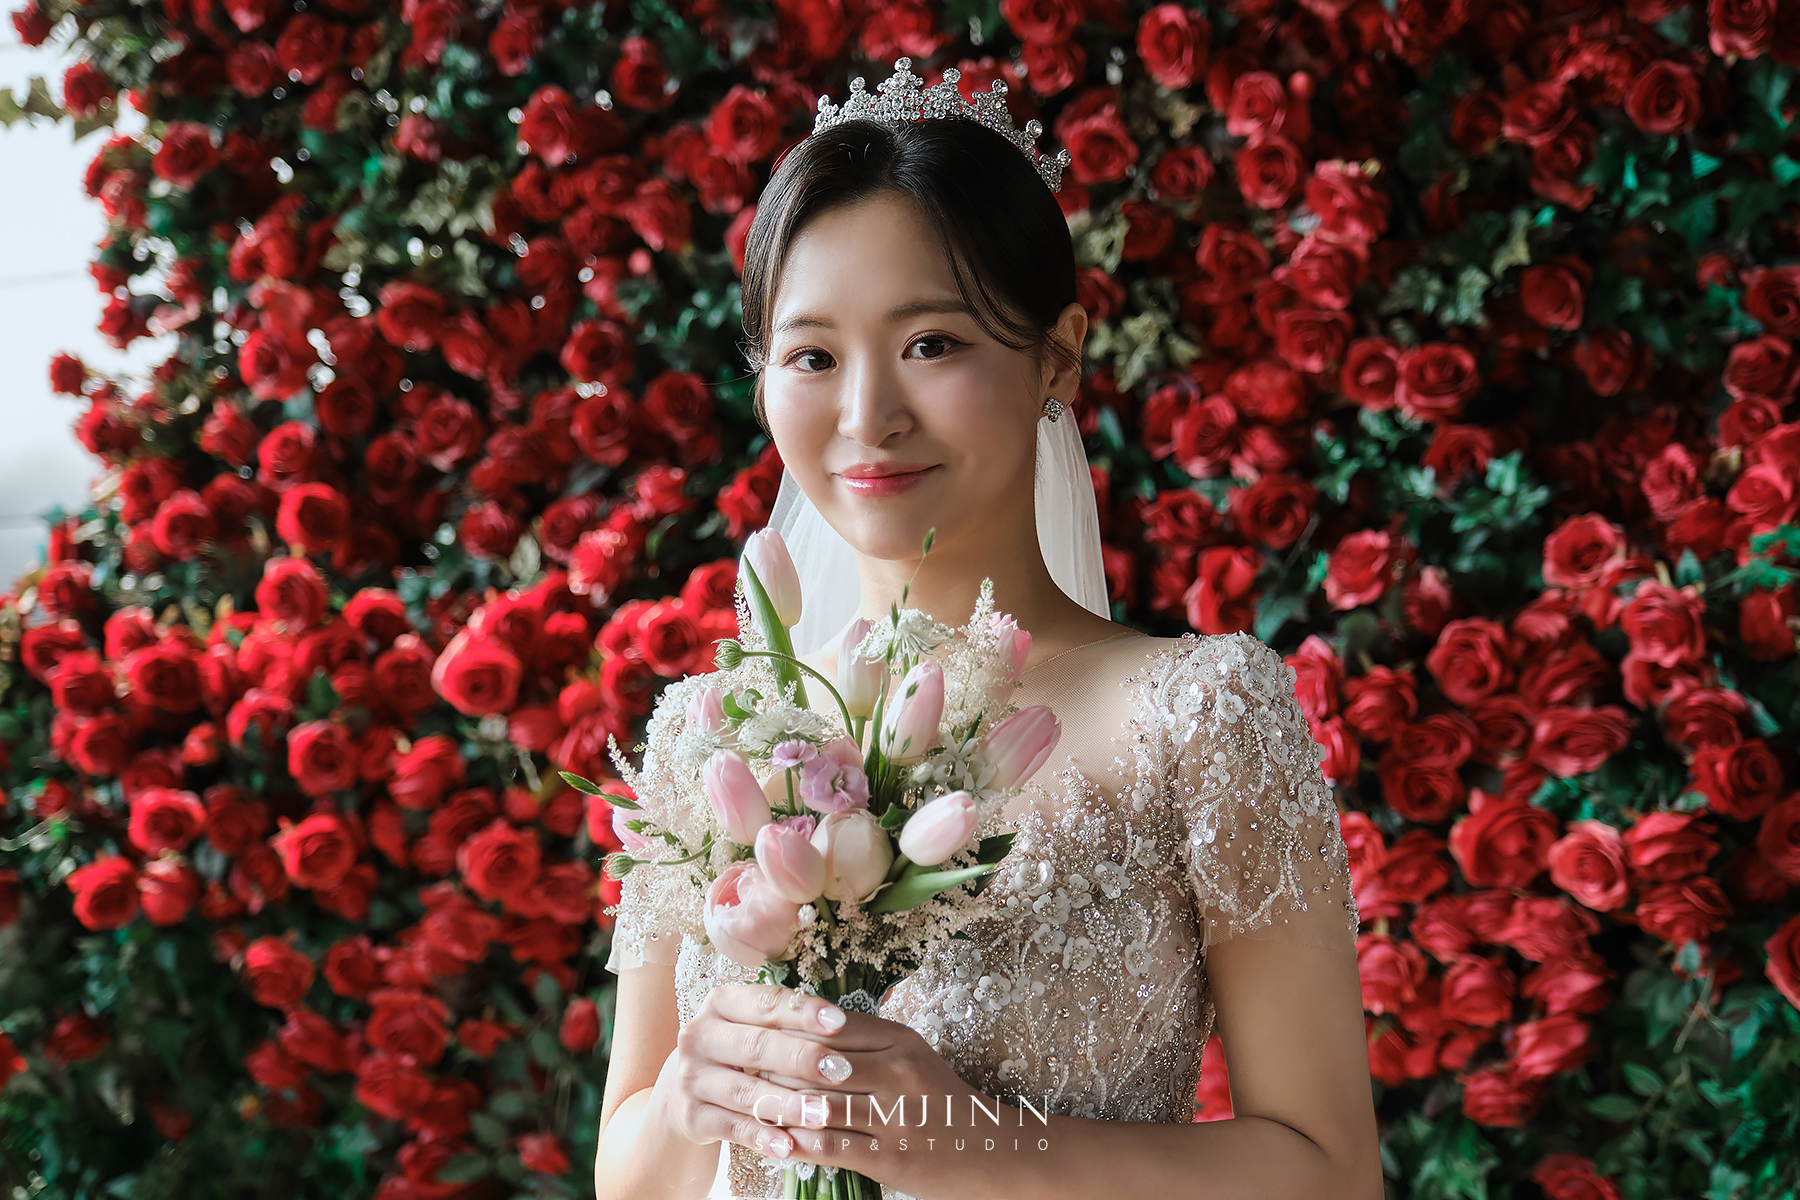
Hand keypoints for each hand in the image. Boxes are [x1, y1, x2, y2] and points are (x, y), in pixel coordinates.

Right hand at [660, 983, 859, 1162]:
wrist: (686, 1088)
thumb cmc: (739, 1050)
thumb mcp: (754, 1026)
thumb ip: (789, 1022)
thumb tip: (843, 1026)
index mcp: (722, 1003)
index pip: (766, 1002)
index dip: (803, 1012)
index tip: (840, 1023)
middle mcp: (700, 1036)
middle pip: (756, 1045)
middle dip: (802, 1059)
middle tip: (841, 1071)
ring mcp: (692, 1077)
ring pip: (746, 1091)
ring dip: (787, 1104)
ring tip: (823, 1114)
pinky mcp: (691, 1116)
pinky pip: (732, 1128)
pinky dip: (762, 1137)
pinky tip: (789, 1146)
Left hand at [754, 1008, 997, 1198]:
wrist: (988, 1149)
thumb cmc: (939, 1098)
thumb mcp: (910, 1055)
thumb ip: (864, 1040)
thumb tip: (800, 1025)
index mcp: (900, 1040)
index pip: (829, 1026)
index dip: (786, 1028)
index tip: (753, 1031)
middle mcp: (899, 1072)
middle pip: (817, 1063)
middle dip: (773, 1066)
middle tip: (738, 1067)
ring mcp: (895, 1117)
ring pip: (818, 1104)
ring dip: (777, 1105)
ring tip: (747, 1101)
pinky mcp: (889, 1157)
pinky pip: (830, 1146)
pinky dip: (796, 1142)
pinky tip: (774, 1139)